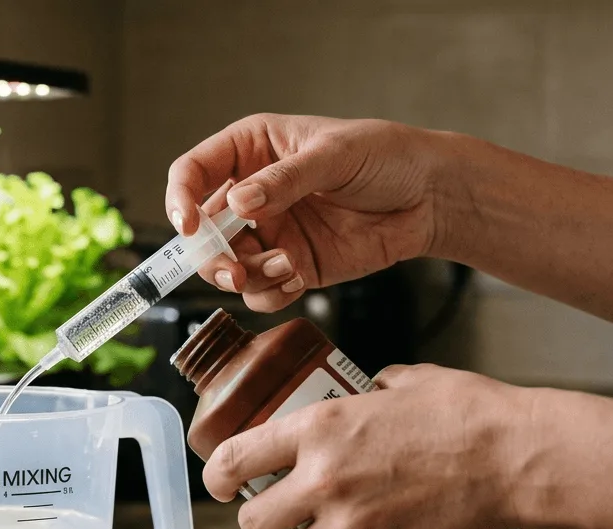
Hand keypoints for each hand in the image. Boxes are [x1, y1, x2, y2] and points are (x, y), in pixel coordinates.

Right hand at [165, 114, 444, 312]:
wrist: (431, 197)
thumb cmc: (387, 157)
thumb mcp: (334, 156)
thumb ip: (285, 180)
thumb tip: (238, 204)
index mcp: (252, 150)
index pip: (193, 173)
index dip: (181, 200)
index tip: (191, 227)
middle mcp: (251, 194)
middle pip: (201, 232)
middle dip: (210, 256)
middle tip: (233, 271)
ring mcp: (269, 232)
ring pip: (226, 266)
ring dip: (246, 276)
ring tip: (285, 268)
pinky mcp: (290, 265)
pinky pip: (259, 291)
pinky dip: (270, 293)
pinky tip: (298, 277)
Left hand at [202, 364, 530, 528]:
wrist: (518, 455)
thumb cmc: (470, 413)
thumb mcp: (407, 382)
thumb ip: (375, 388)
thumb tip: (371, 390)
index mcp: (318, 428)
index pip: (232, 459)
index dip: (215, 478)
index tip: (219, 485)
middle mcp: (324, 478)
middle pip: (253, 523)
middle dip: (261, 523)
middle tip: (279, 519)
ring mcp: (353, 525)